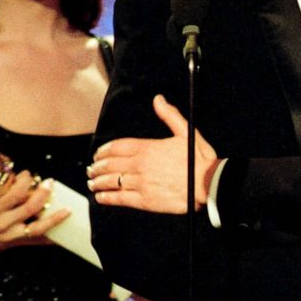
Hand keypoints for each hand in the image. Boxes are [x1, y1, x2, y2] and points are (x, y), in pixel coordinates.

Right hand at [0, 171, 69, 263]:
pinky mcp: (13, 244)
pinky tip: (63, 234)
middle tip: (50, 182)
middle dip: (43, 194)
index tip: (28, 174)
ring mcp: (9, 236)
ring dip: (54, 218)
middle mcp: (2, 224)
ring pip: (37, 227)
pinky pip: (35, 241)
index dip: (25, 181)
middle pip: (30, 208)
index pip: (14, 193)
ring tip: (68, 209)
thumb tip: (18, 180)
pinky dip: (50, 238)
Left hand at [88, 94, 217, 212]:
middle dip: (97, 167)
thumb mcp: (186, 132)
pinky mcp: (145, 201)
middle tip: (91, 169)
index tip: (97, 154)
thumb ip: (169, 115)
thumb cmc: (200, 159)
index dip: (103, 151)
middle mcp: (141, 165)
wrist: (209, 184)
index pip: (117, 147)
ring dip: (98, 182)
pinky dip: (106, 198)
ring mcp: (141, 184)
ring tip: (92, 182)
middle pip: (110, 165)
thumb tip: (158, 99)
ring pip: (111, 182)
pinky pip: (119, 199)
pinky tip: (100, 197)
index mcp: (148, 148)